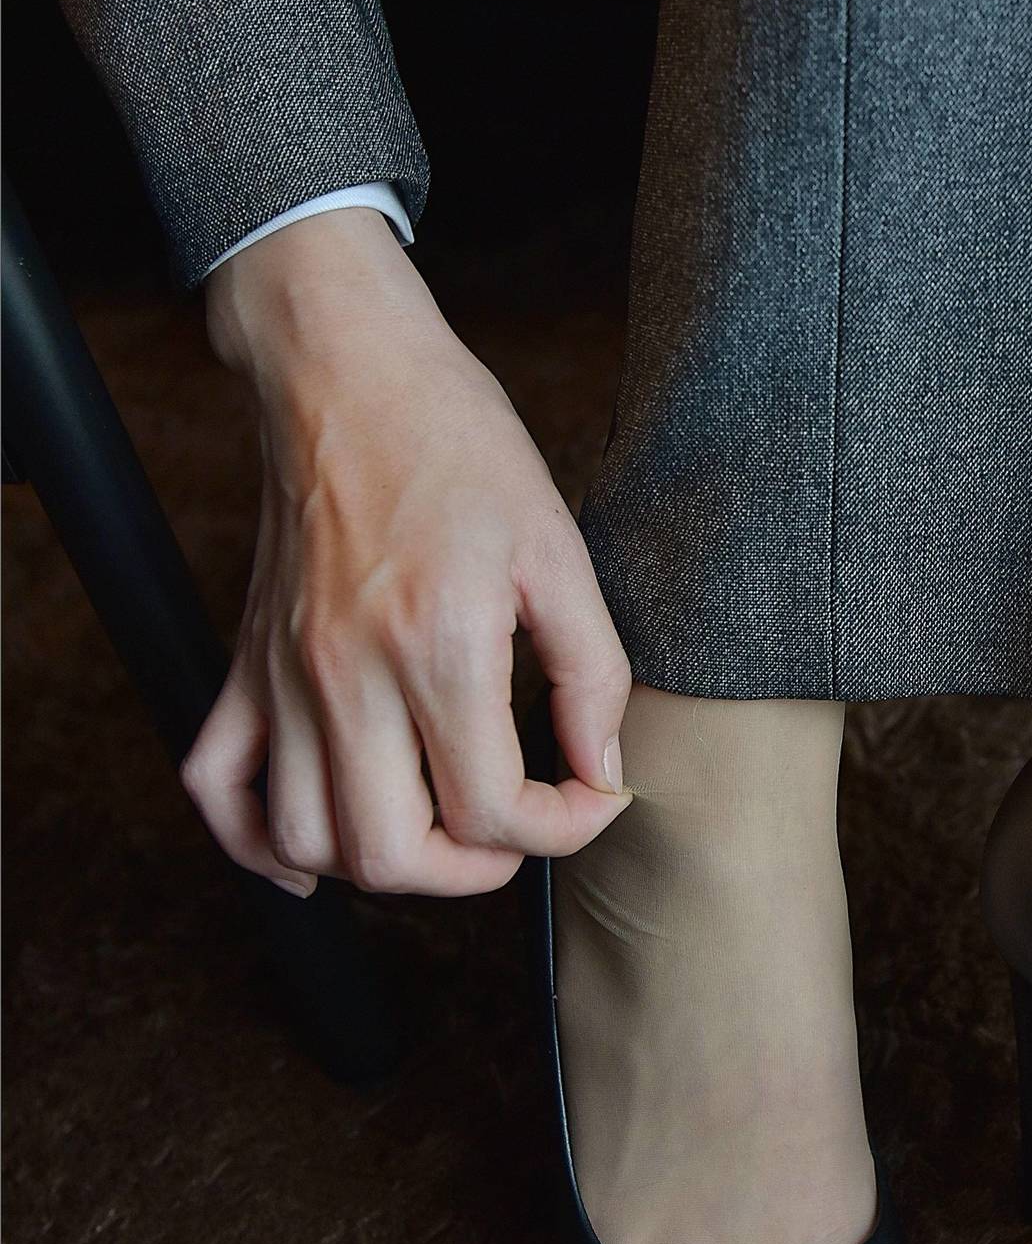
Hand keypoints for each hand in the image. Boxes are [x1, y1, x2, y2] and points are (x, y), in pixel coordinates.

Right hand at [183, 208, 630, 897]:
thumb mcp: (559, 548)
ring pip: (307, 841)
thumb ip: (593, 672)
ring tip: (439, 829)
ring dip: (381, 866)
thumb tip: (604, 769)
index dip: (564, 828)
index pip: (494, 811)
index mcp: (438, 645)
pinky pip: (215, 789)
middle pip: (393, 855)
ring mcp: (282, 676)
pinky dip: (259, 844)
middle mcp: (347, 675)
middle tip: (515, 831)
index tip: (592, 795)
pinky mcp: (243, 665)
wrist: (346, 371)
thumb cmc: (458, 445)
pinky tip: (319, 850)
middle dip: (473, 872)